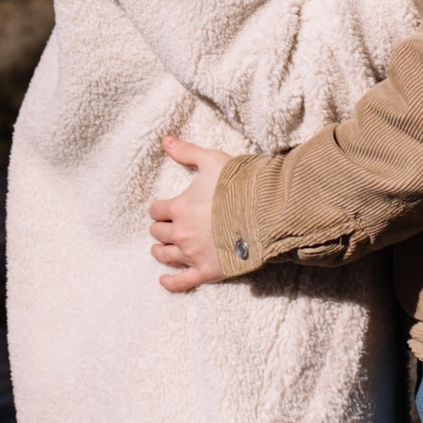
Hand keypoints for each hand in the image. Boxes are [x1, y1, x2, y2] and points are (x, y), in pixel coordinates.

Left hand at [148, 135, 227, 290]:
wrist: (265, 213)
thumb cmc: (239, 185)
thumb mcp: (212, 160)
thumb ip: (187, 152)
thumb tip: (166, 140)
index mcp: (179, 207)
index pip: (157, 210)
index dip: (159, 209)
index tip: (162, 209)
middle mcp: (181, 233)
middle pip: (159, 233)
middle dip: (160, 229)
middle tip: (163, 227)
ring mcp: (193, 254)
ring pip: (166, 256)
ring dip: (160, 252)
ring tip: (159, 250)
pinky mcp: (207, 271)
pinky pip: (182, 282)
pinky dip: (170, 282)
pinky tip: (164, 281)